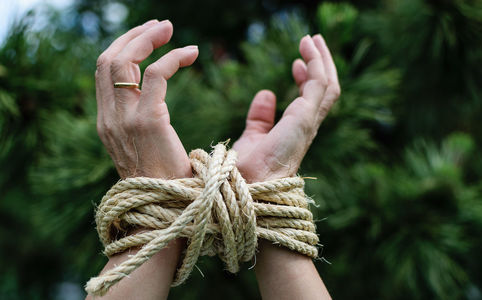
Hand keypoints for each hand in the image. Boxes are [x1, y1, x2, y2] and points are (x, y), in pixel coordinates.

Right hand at [90, 20, 197, 298]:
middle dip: (133, 36)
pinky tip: (192, 53)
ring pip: (124, 61)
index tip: (150, 39)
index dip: (125, 49)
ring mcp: (124, 121)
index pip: (105, 72)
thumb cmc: (166, 186)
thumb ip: (143, 126)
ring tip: (170, 30)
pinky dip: (173, 59)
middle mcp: (109, 119)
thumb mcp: (145, 151)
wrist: (166, 216)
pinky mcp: (148, 123)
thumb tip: (155, 108)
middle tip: (161, 26)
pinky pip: (157, 76)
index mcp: (108, 123)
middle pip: (108, 60)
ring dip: (147, 39)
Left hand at [233, 34, 339, 182]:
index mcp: (295, 131)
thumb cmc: (246, 169)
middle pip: (323, 91)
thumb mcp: (252, 135)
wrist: (245, 184)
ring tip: (312, 39)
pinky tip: (306, 48)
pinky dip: (316, 63)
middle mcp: (306, 127)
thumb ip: (260, 118)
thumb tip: (266, 94)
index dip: (304, 80)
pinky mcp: (305, 118)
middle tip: (312, 43)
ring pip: (327, 86)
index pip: (308, 101)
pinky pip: (319, 84)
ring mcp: (308, 122)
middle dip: (320, 65)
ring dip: (322, 60)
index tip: (294, 64)